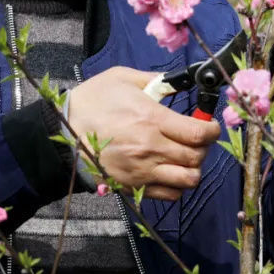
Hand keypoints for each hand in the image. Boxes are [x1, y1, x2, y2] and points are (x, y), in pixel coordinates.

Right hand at [67, 66, 220, 200]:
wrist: (60, 132)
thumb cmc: (92, 101)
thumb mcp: (122, 78)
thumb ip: (155, 80)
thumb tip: (177, 82)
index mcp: (152, 120)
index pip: (200, 134)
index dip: (212, 130)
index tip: (209, 126)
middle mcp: (151, 148)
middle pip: (197, 158)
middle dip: (204, 148)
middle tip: (196, 140)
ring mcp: (142, 170)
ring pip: (188, 180)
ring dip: (193, 169)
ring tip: (185, 158)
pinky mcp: (133, 186)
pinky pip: (169, 194)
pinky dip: (177, 186)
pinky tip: (170, 171)